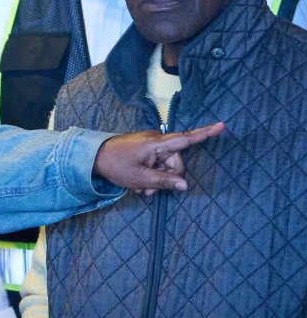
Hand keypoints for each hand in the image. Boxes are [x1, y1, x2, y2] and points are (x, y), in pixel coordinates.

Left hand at [92, 122, 223, 194]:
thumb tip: (185, 185)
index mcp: (156, 144)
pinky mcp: (146, 150)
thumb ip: (164, 182)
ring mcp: (151, 145)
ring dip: (157, 180)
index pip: (185, 139)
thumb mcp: (140, 178)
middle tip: (149, 191)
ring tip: (141, 190)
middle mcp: (156, 141)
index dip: (204, 134)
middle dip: (167, 178)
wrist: (94, 157)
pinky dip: (151, 175)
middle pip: (176, 162)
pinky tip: (140, 185)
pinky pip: (157, 164)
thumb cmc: (116, 165)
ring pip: (166, 166)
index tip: (222, 125)